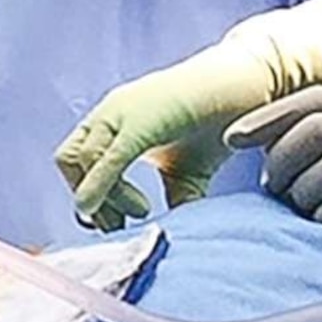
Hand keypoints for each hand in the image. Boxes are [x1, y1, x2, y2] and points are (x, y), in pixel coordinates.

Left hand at [56, 4, 321, 230]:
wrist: (253, 85)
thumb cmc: (222, 120)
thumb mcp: (189, 170)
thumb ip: (172, 198)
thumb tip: (165, 236)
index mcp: (117, 120)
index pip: (75, 161)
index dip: (89, 196)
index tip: (119, 222)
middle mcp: (112, 111)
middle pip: (68, 161)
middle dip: (88, 199)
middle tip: (123, 222)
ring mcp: (123, 110)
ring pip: (81, 159)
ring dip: (102, 196)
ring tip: (142, 210)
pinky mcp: (141, 118)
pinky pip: (108, 157)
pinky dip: (104, 186)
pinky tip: (133, 209)